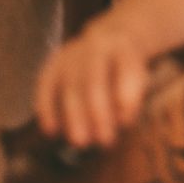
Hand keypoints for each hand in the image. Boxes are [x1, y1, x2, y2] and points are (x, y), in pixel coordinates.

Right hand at [34, 16, 150, 148]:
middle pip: (94, 80)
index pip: (125, 69)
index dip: (126, 95)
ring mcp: (71, 54)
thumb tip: (122, 121)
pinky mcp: (52, 64)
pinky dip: (47, 109)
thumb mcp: (138, 75)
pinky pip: (46, 87)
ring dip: (74, 117)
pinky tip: (51, 131)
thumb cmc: (124, 68)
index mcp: (123, 47)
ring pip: (70, 86)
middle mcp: (95, 47)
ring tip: (80, 142)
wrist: (106, 39)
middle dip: (98, 113)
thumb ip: (132, 96)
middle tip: (104, 141)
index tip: (126, 122)